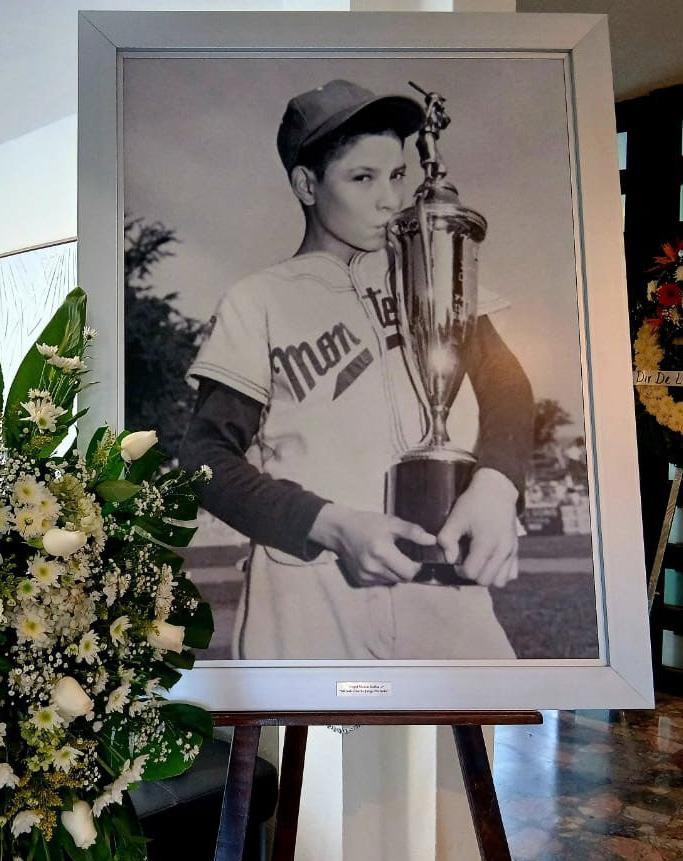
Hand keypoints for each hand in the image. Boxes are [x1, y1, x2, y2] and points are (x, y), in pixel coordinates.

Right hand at [309, 503, 436, 586]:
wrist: (340, 530)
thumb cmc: (367, 523)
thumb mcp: (391, 522)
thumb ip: (412, 532)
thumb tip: (432, 540)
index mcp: (382, 552)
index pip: (410, 572)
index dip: (416, 566)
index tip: (414, 556)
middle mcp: (373, 567)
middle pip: (403, 579)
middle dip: (407, 569)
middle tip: (403, 556)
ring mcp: (366, 576)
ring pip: (393, 581)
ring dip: (396, 572)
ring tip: (390, 557)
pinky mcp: (361, 580)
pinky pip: (381, 582)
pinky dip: (384, 574)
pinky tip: (379, 562)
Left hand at [437, 468, 518, 587]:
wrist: (496, 491)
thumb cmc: (473, 504)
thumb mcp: (455, 518)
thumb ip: (447, 539)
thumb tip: (449, 559)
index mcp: (486, 542)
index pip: (471, 573)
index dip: (459, 569)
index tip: (456, 559)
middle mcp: (502, 550)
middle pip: (485, 580)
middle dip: (472, 574)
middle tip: (465, 561)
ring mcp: (512, 551)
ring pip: (500, 581)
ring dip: (487, 575)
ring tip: (478, 562)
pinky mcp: (517, 550)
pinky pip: (511, 573)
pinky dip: (500, 572)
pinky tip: (490, 560)